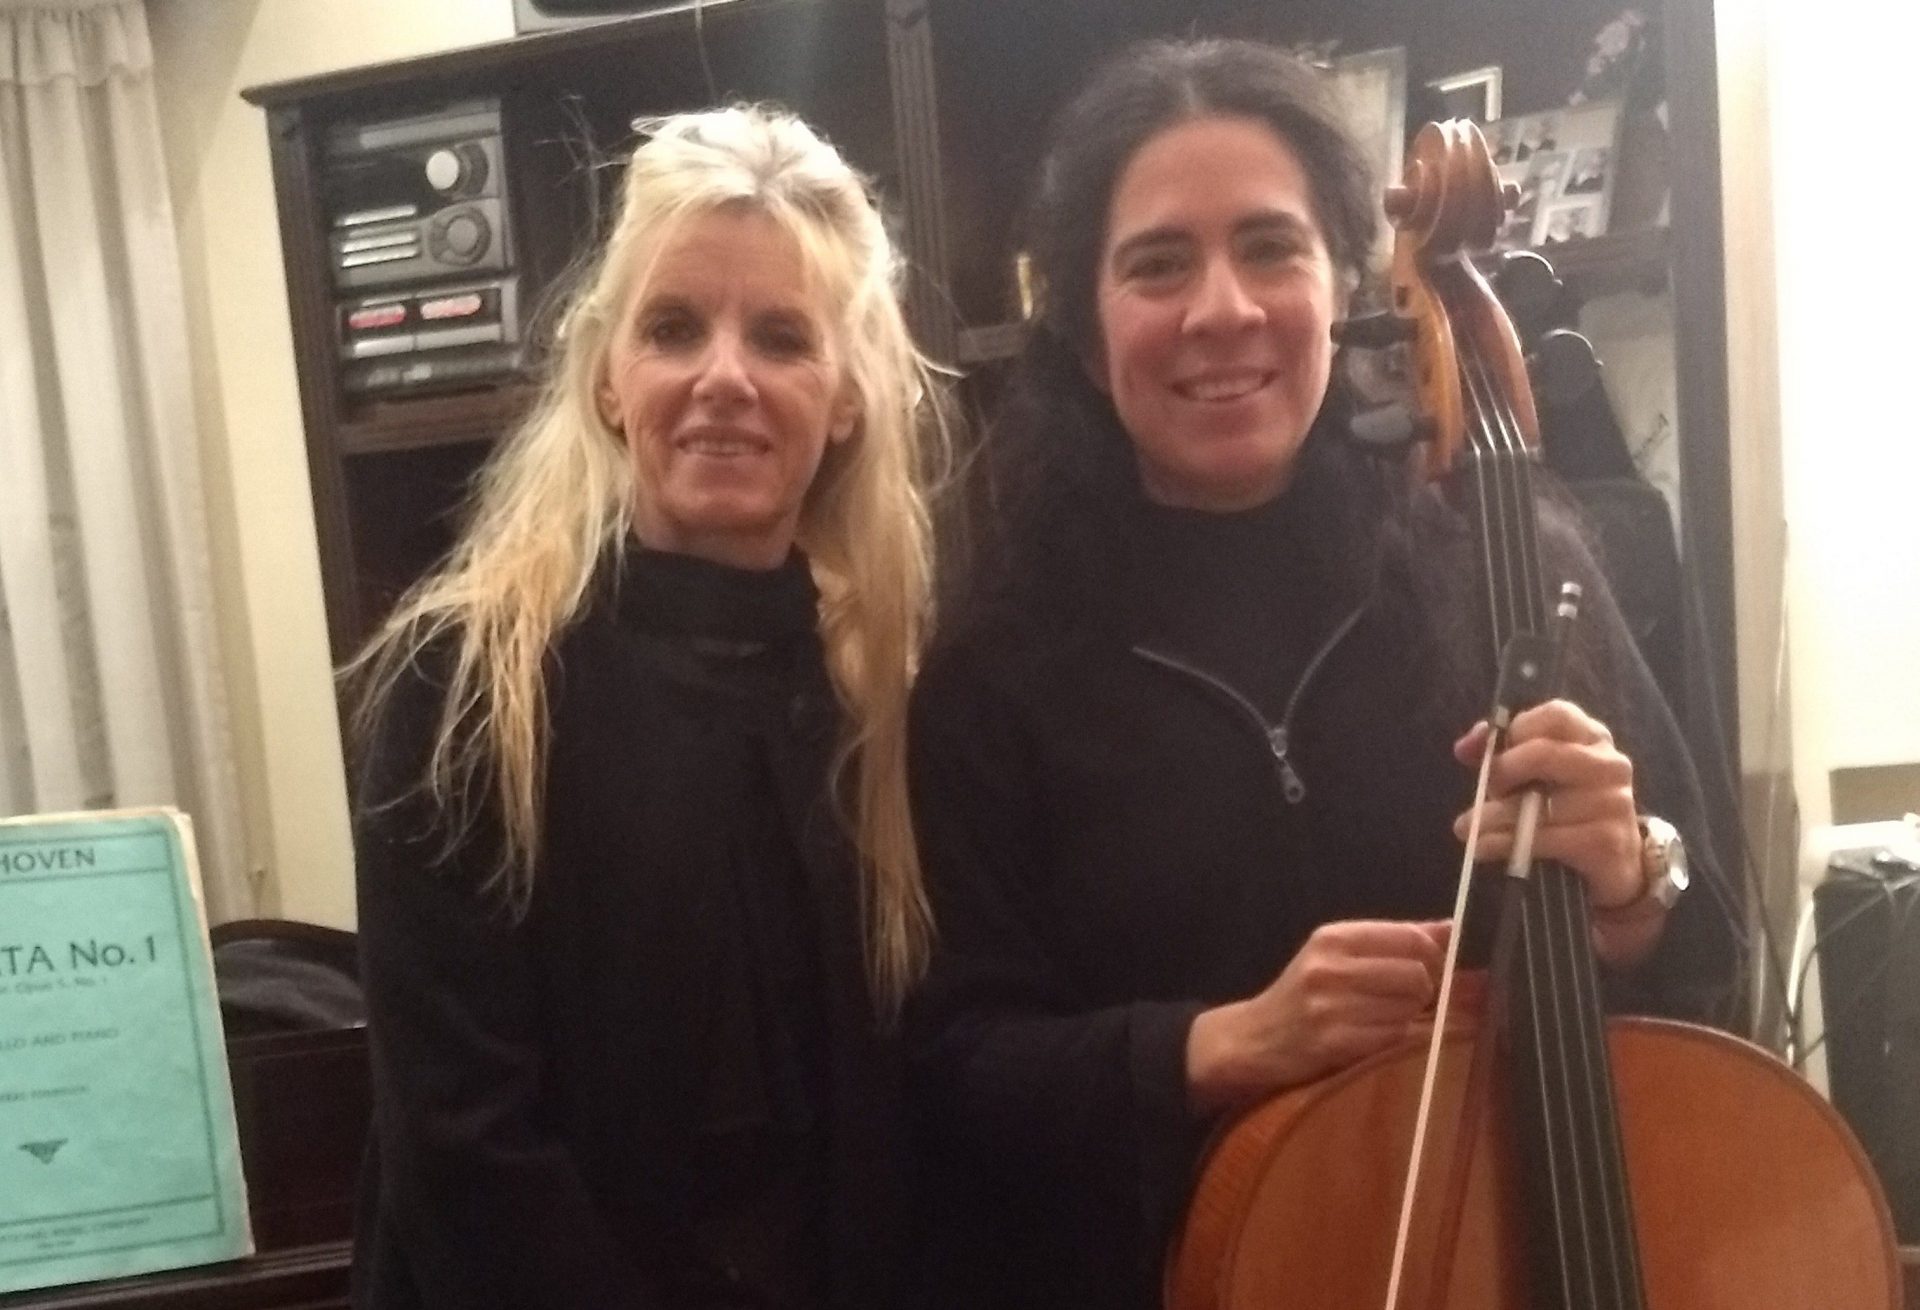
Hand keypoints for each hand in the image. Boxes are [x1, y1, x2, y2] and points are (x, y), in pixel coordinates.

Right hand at [1186, 919, 1450, 1113]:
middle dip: (1423, 991)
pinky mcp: (1332, 1042)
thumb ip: (1394, 939)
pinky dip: (1393, 1040)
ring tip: (1383, 1018)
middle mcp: (1329, 966)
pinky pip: (1392, 1038)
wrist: (1255, 1038)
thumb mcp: (1339, 954)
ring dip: (1408, 1018)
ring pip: (1408, 1009)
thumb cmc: (1305, 993)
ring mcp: (1329, 1006)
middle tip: (1408, 999)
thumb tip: (1450, 928)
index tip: (1430, 970)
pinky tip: (1372, 1037)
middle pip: (1416, 975)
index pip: (1410, 937)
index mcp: (1333, 937)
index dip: (1433, 956)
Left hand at [1452, 699, 1659, 965]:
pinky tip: (1483, 848)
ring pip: (1537, 804)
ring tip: (1465, 828)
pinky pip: (1543, 838)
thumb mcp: (1536, 774)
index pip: (1556, 715)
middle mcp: (1608, 764)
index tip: (1492, 750)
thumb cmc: (1567, 807)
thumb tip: (1464, 747)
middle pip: (1543, 753)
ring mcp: (1612, 802)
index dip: (1517, 729)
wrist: (1615, 862)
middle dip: (1503, 771)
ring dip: (1492, 817)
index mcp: (1592, 737)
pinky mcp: (1606, 840)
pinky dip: (1503, 843)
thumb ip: (1501, 753)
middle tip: (1483, 788)